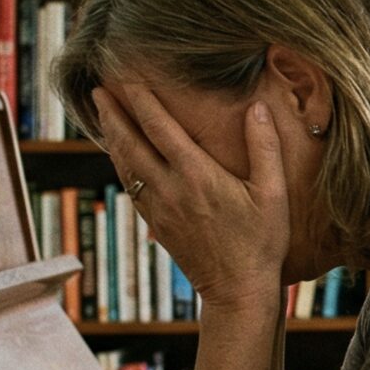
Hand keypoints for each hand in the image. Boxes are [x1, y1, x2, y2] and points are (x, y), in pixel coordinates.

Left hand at [93, 83, 290, 313]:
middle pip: (131, 143)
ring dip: (112, 138)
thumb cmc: (261, 242)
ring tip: (102, 115)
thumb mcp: (273, 193)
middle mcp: (171, 189)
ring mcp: (160, 209)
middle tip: (96, 90)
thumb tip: (257, 107)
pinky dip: (121, 166)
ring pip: (126, 167)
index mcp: (197, 175)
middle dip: (112, 114)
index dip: (141, 99)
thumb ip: (265, 146)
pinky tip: (120, 157)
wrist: (237, 291)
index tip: (127, 78)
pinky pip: (131, 188)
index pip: (160, 127)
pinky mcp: (157, 225)